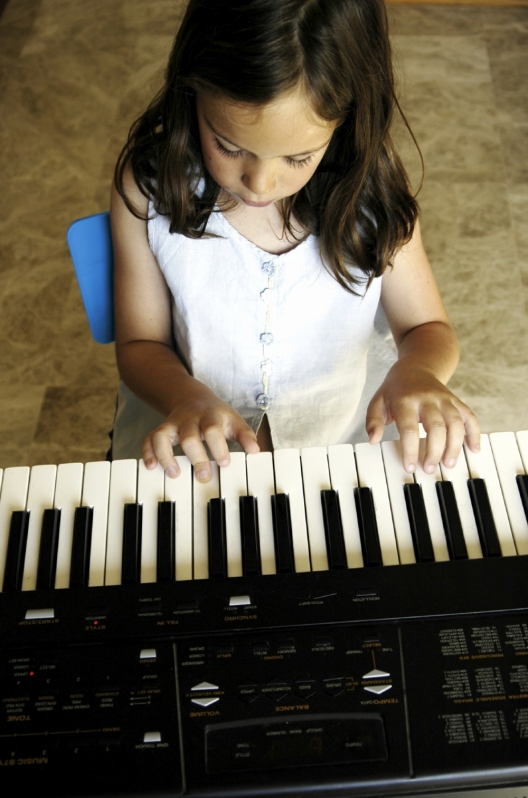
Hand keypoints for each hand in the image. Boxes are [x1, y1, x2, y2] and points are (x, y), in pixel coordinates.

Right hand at [142, 378, 258, 480]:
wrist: (192, 397)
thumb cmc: (216, 415)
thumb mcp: (233, 421)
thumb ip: (245, 435)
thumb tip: (255, 451)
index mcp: (210, 417)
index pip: (213, 430)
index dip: (218, 447)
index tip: (225, 463)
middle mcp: (189, 420)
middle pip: (189, 437)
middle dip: (196, 457)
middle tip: (204, 476)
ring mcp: (173, 425)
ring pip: (162, 436)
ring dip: (166, 456)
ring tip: (174, 474)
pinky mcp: (161, 430)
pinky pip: (149, 439)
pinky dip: (147, 452)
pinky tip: (151, 466)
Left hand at [365, 362, 479, 474]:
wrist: (417, 366)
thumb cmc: (395, 389)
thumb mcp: (378, 401)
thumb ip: (373, 421)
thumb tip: (373, 440)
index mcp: (406, 400)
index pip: (409, 427)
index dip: (410, 449)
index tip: (409, 466)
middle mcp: (428, 398)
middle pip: (436, 427)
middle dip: (434, 451)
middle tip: (429, 469)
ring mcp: (445, 399)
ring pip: (456, 423)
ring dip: (455, 445)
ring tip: (448, 464)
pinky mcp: (456, 401)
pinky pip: (470, 416)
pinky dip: (474, 433)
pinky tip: (474, 448)